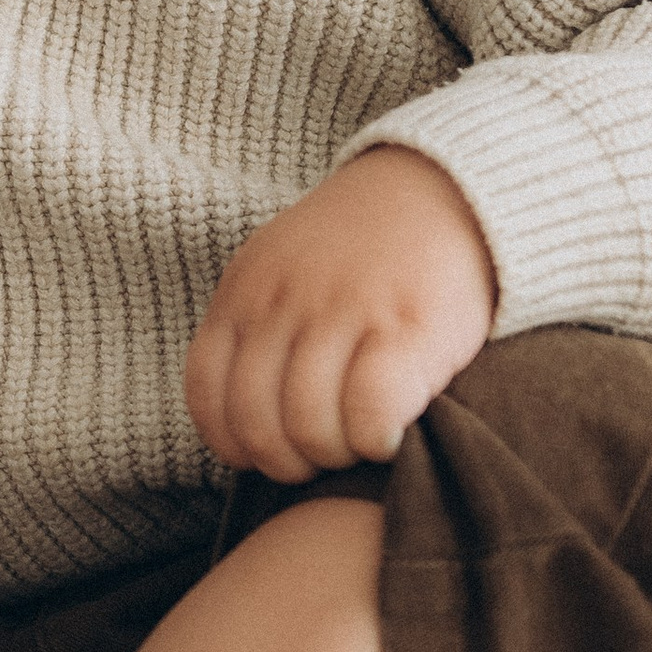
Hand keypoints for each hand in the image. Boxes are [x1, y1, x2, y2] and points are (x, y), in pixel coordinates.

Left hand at [185, 147, 497, 483]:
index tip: (268, 452)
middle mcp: (285, 300)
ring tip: (359, 442)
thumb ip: (256, 332)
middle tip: (322, 455)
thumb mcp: (283, 271)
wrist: (444, 190)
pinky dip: (375, 442)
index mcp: (245, 290)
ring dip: (336, 455)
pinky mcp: (408, 329)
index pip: (207, 396)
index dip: (234, 444)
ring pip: (310, 427)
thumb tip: (242, 427)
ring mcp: (344, 312)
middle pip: (258, 423)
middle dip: (288, 461)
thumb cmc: (363, 252)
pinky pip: (369, 415)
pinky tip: (392, 433)